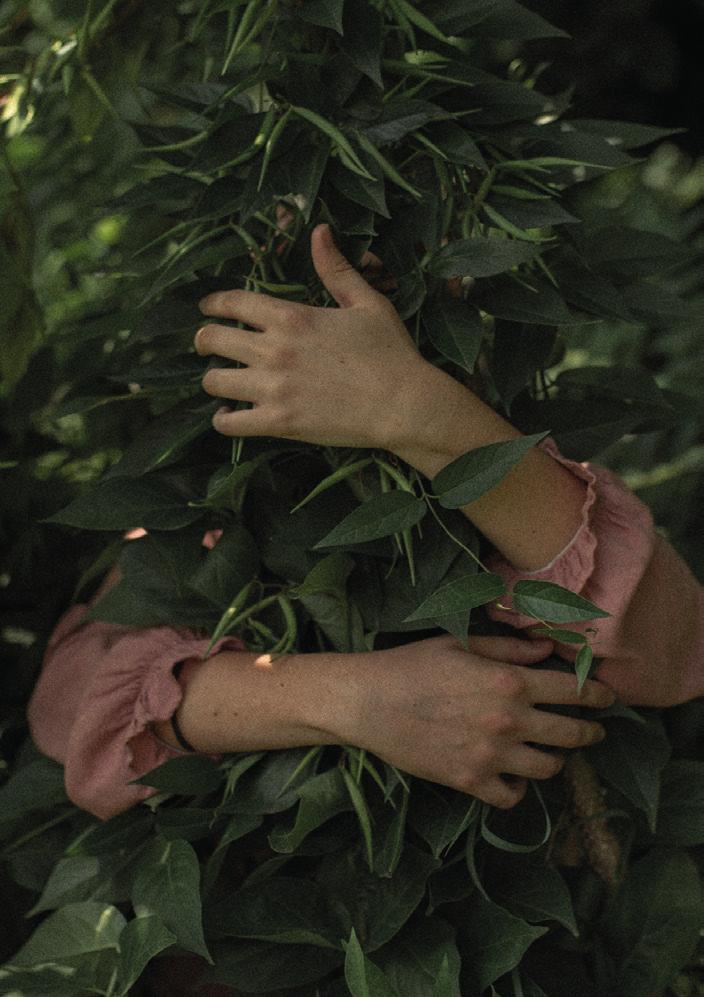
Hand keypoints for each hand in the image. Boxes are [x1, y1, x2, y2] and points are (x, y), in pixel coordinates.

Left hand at [195, 223, 432, 449]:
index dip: (213, 304)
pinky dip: (223, 419)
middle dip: (203, 340)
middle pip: (212, 339)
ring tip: (220, 381)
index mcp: (292, 316)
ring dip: (213, 380)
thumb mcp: (367, 302)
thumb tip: (319, 231)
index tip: (206, 308)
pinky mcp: (278, 423)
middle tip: (206, 345)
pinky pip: (230, 423)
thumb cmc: (391, 352)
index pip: (233, 302)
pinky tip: (228, 414)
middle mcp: (274, 349)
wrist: (404, 404)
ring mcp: (273, 388)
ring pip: (214, 381)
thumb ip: (336, 269)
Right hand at [335, 634, 614, 808]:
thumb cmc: (411, 664)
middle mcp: (508, 721)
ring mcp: (491, 756)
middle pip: (571, 734)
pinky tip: (515, 776)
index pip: (574, 692)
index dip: (599, 695)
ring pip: (549, 769)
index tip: (608, 698)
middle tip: (593, 730)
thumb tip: (548, 649)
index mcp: (509, 681)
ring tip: (551, 753)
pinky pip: (513, 797)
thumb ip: (509, 648)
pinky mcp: (470, 782)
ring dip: (555, 760)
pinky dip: (520, 789)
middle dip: (590, 731)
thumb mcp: (460, 643)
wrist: (367, 701)